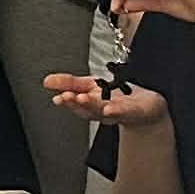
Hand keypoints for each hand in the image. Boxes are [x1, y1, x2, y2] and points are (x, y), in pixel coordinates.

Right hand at [41, 71, 169, 130]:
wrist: (147, 109)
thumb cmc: (119, 97)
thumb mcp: (91, 86)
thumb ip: (68, 83)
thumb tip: (46, 81)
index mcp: (91, 103)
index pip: (75, 101)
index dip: (66, 100)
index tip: (57, 97)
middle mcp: (102, 110)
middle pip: (87, 108)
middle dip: (75, 103)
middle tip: (65, 96)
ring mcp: (118, 112)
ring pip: (102, 110)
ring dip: (91, 106)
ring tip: (82, 98)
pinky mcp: (135, 111)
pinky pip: (125, 112)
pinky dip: (116, 112)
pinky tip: (109, 109)